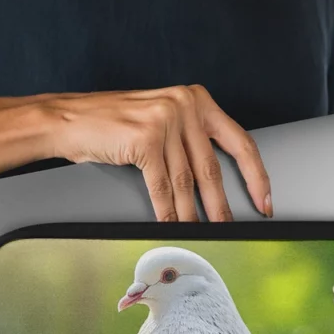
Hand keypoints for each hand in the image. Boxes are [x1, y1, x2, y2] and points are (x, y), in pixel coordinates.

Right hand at [43, 83, 272, 222]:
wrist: (69, 119)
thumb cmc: (113, 123)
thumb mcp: (162, 119)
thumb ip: (189, 139)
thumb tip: (214, 183)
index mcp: (197, 99)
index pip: (240, 141)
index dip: (256, 175)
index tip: (264, 200)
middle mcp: (185, 105)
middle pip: (212, 167)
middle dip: (222, 205)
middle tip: (231, 229)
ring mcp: (165, 120)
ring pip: (186, 182)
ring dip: (193, 215)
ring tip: (200, 234)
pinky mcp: (145, 139)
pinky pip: (161, 187)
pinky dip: (166, 212)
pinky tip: (172, 226)